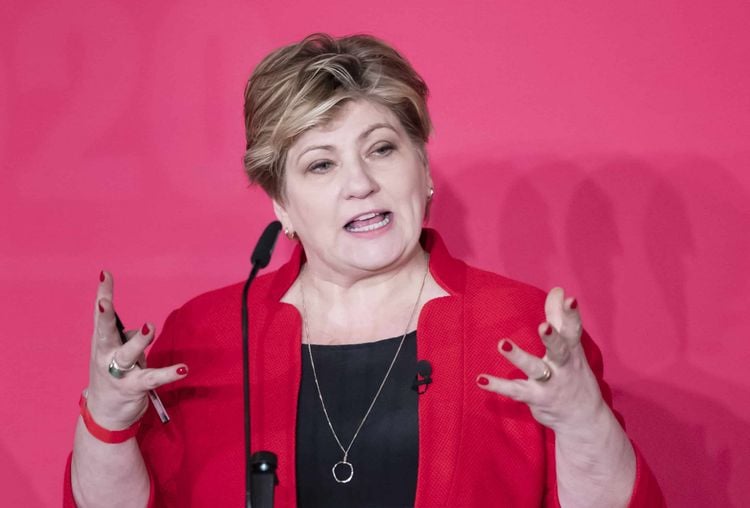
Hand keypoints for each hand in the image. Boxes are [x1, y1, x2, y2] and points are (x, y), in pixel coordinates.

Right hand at [84, 271, 187, 429]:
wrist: (104, 416)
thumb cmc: (111, 376)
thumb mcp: (115, 354)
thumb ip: (127, 339)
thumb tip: (140, 332)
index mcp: (102, 343)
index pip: (101, 316)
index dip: (103, 294)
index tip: (105, 274)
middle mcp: (105, 356)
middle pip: (104, 332)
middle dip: (104, 316)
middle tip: (105, 301)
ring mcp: (117, 373)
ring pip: (127, 355)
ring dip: (139, 342)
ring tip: (149, 327)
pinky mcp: (133, 388)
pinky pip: (152, 378)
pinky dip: (168, 373)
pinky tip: (183, 369)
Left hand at [476, 287, 605, 433]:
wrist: (584, 420)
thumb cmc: (575, 376)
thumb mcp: (572, 348)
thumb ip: (560, 318)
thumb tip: (558, 290)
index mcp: (572, 351)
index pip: (573, 330)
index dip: (571, 315)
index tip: (570, 299)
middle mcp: (563, 367)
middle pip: (559, 350)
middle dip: (552, 339)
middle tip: (543, 326)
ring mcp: (550, 383)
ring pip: (535, 369)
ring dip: (519, 357)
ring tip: (503, 343)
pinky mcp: (535, 398)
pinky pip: (515, 391)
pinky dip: (498, 386)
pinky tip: (481, 379)